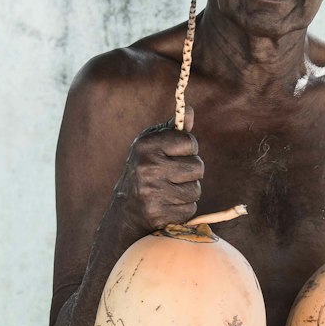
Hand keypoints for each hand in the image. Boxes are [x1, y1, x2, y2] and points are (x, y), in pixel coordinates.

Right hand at [115, 106, 203, 233]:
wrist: (126, 210)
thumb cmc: (145, 170)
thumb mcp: (154, 146)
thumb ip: (174, 130)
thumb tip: (190, 111)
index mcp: (146, 146)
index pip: (189, 142)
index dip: (188, 149)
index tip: (176, 154)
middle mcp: (147, 167)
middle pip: (198, 167)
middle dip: (191, 172)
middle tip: (174, 175)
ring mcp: (152, 192)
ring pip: (196, 190)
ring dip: (188, 191)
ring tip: (170, 190)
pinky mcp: (158, 214)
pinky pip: (190, 209)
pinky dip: (183, 208)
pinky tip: (167, 205)